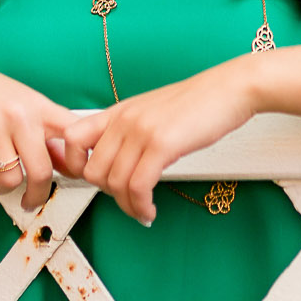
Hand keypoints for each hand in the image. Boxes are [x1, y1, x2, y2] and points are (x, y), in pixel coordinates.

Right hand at [0, 48, 73, 210]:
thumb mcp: (25, 103)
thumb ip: (45, 132)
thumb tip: (67, 164)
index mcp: (40, 107)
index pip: (74, 135)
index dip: (81, 162)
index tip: (77, 177)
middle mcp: (20, 116)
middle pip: (42, 172)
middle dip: (37, 195)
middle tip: (32, 199)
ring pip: (10, 181)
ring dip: (4, 188)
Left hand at [52, 62, 258, 225]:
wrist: (229, 89)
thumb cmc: (197, 104)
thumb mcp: (152, 112)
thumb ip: (131, 132)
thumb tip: (118, 163)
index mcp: (118, 111)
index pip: (70, 138)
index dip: (74, 166)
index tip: (96, 183)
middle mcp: (124, 119)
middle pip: (92, 171)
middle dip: (108, 194)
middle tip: (128, 200)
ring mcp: (141, 131)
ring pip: (114, 183)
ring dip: (128, 206)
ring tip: (143, 210)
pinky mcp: (161, 144)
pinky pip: (138, 187)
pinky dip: (141, 206)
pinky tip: (151, 210)